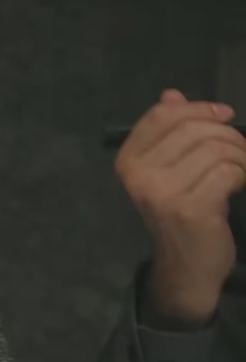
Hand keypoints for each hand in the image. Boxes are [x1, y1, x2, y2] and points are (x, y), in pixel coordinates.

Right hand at [115, 89, 245, 326]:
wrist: (186, 267)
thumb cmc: (180, 214)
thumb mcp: (170, 170)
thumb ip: (170, 132)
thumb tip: (172, 95)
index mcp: (129, 160)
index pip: (163, 115)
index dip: (199, 108)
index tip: (225, 115)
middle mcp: (139, 174)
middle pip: (194, 129)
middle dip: (228, 135)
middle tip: (241, 151)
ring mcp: (163, 192)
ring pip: (216, 149)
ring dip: (240, 157)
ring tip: (242, 170)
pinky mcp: (191, 208)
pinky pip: (228, 172)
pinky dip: (243, 174)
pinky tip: (240, 185)